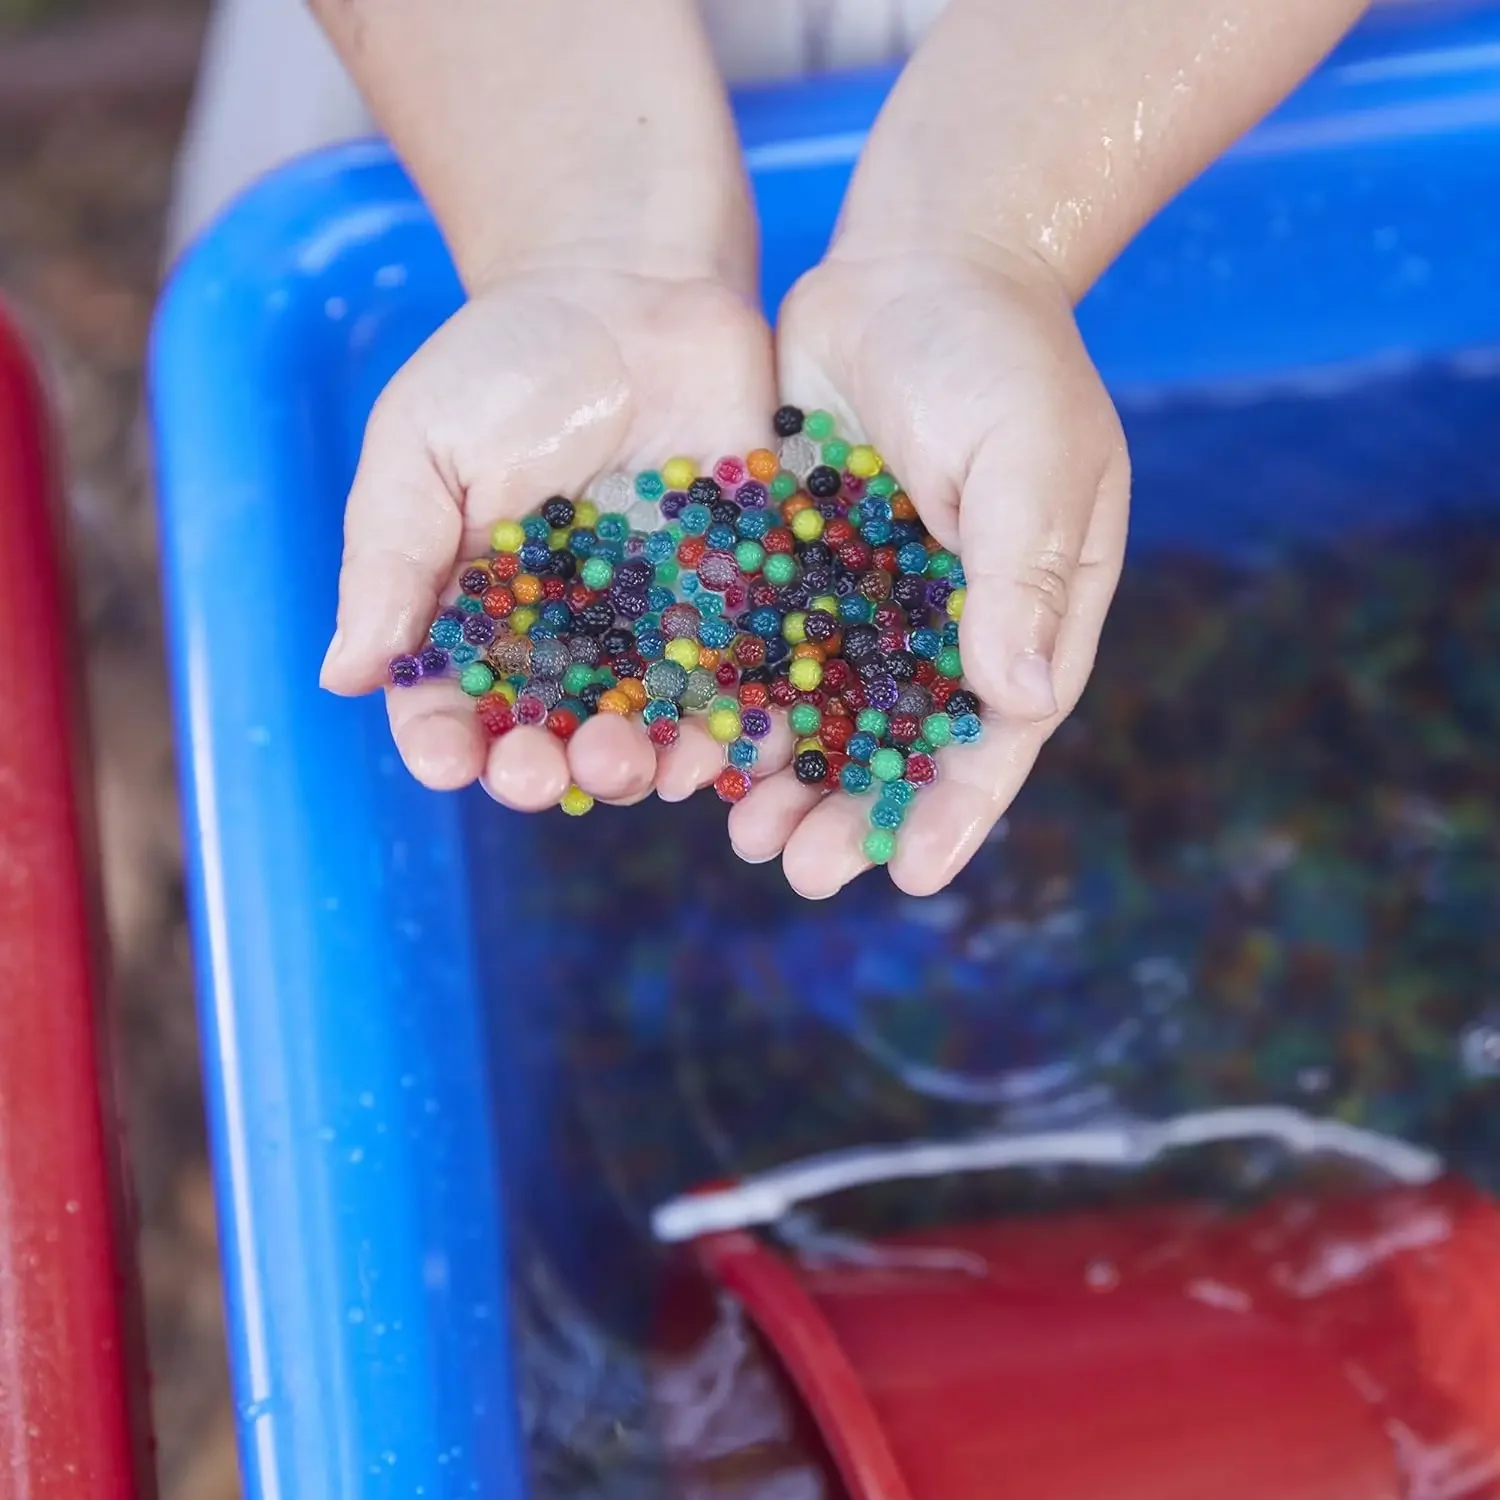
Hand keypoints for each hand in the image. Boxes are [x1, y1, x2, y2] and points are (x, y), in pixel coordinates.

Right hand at [318, 267, 792, 811]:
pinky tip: (724, 747)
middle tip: (542, 772)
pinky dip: (731, 722)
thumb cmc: (506, 360)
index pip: (448, 701)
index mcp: (475, 612)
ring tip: (635, 769)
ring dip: (638, 762)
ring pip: (642, 724)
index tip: (448, 760)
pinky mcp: (730, 600)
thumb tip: (343, 675)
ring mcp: (650, 625)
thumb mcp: (421, 446)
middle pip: (549, 731)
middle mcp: (563, 638)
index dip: (444, 742)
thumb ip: (389, 558)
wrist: (633, 283)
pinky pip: (734, 679)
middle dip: (544, 767)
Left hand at [728, 246, 1129, 896]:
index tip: (913, 874)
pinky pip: (762, 647)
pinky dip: (734, 698)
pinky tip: (691, 746)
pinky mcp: (796, 562)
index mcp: (1026, 611)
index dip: (957, 809)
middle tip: (803, 872)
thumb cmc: (1000, 354)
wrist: (918, 260)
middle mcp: (945, 621)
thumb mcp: (1030, 458)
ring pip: (823, 712)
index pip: (998, 734)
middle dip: (853, 812)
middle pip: (899, 744)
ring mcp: (866, 597)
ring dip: (786, 777)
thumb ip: (1025, 575)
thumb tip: (1022, 702)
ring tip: (741, 835)